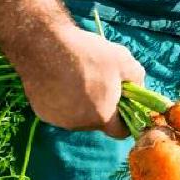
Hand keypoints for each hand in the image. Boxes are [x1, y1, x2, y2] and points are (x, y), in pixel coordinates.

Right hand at [14, 22, 144, 137]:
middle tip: (103, 81)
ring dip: (85, 102)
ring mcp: (58, 120)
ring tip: (82, 77)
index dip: (127, 118)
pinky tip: (64, 79)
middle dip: (105, 105)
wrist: (45, 47)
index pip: (120, 131)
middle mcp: (78, 124)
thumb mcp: (125, 61)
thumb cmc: (88, 55)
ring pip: (80, 115)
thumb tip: (136, 88)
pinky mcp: (42, 112)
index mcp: (101, 117)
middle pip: (99, 121)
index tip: (126, 102)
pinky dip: (66, 100)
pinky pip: (62, 110)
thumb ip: (137, 79)